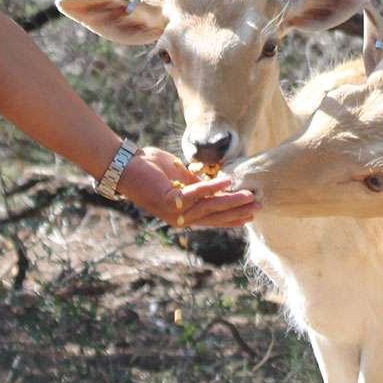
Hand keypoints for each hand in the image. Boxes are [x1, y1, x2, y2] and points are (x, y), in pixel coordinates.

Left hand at [118, 147, 257, 227]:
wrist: (124, 165)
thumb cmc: (147, 167)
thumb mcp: (177, 176)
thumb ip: (193, 182)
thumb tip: (213, 185)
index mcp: (181, 212)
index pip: (211, 217)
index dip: (230, 217)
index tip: (249, 215)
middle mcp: (178, 217)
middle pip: (214, 216)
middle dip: (236, 212)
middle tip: (258, 208)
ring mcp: (174, 210)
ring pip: (209, 207)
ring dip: (231, 201)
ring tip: (250, 196)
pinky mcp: (169, 199)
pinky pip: (196, 193)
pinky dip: (212, 188)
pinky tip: (228, 182)